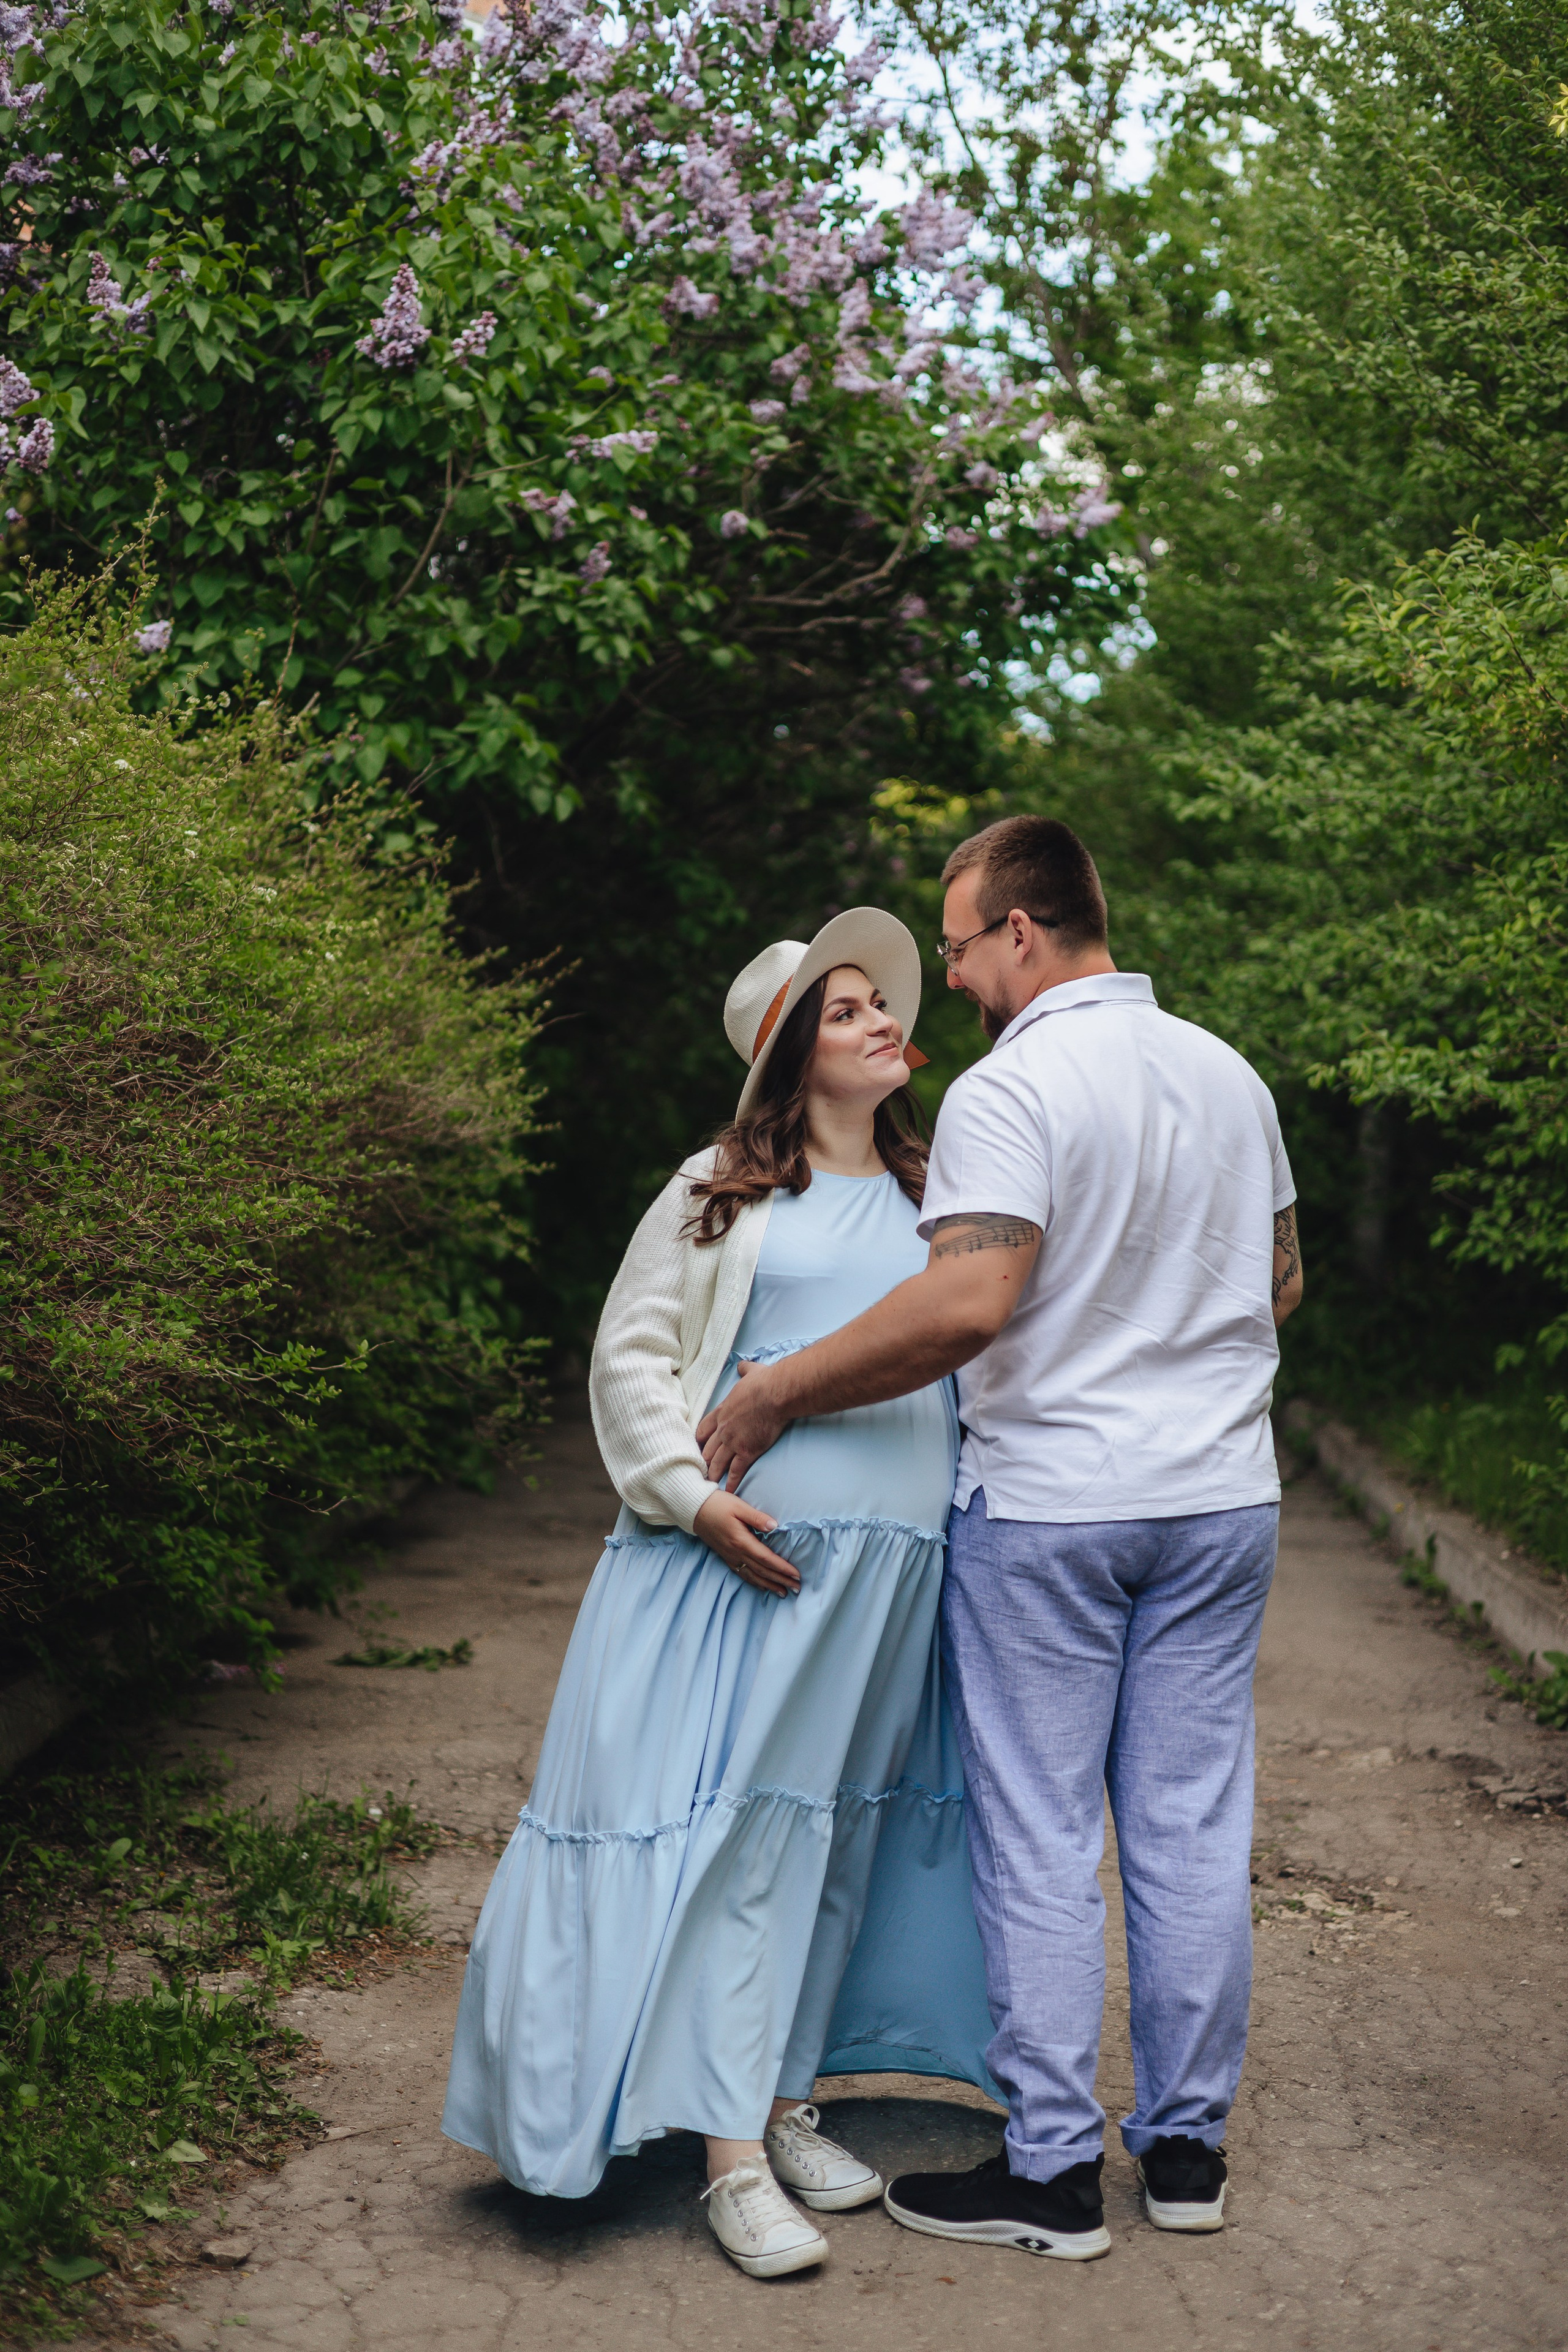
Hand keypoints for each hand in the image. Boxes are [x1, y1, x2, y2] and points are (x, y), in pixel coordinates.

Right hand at [693, 1488, 797, 1596]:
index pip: (766, 1559)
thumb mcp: (738, 1506)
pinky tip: (762, 1586)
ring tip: (783, 1592)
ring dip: (769, 1585)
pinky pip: (742, 1574)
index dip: (782, 1568)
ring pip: (753, 1576)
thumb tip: (775, 1526)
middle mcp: (736, 1553)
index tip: (796, 1575)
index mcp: (741, 1541)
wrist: (694, 1510)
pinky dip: (754, 1582)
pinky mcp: (726, 1557)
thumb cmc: (717, 1505)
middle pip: (762, 1571)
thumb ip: (757, 1517)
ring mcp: (730, 1557)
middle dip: (781, 1580)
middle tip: (797, 1588)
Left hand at [696, 1358, 790, 1490]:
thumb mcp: (750, 1373)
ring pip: (717, 1463)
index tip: (697, 1448)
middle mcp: (723, 1429)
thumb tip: (743, 1365)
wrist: (776, 1394)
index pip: (703, 1429)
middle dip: (702, 1461)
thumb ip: (744, 1370)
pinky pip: (735, 1471)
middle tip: (700, 1470)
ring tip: (709, 1485)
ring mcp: (733, 1442)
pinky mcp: (747, 1451)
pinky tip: (728, 1491)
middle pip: (706, 1449)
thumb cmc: (765, 1382)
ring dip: (713, 1475)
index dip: (698, 1441)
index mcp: (722, 1411)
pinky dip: (731, 1482)